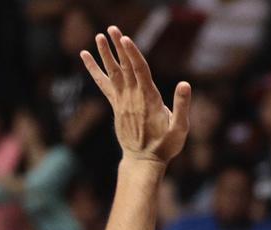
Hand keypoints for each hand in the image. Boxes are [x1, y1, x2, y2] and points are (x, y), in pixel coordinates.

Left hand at [80, 27, 189, 163]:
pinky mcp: (116, 105)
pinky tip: (85, 56)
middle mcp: (133, 97)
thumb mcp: (180, 128)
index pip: (140, 71)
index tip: (125, 39)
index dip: (133, 54)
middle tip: (113, 28)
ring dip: (105, 54)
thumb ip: (182, 106)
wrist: (143, 160)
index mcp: (150, 100)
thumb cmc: (166, 146)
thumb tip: (185, 84)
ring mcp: (122, 101)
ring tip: (99, 36)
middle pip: (125, 67)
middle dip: (119, 47)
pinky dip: (94, 69)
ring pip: (113, 73)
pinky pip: (103, 83)